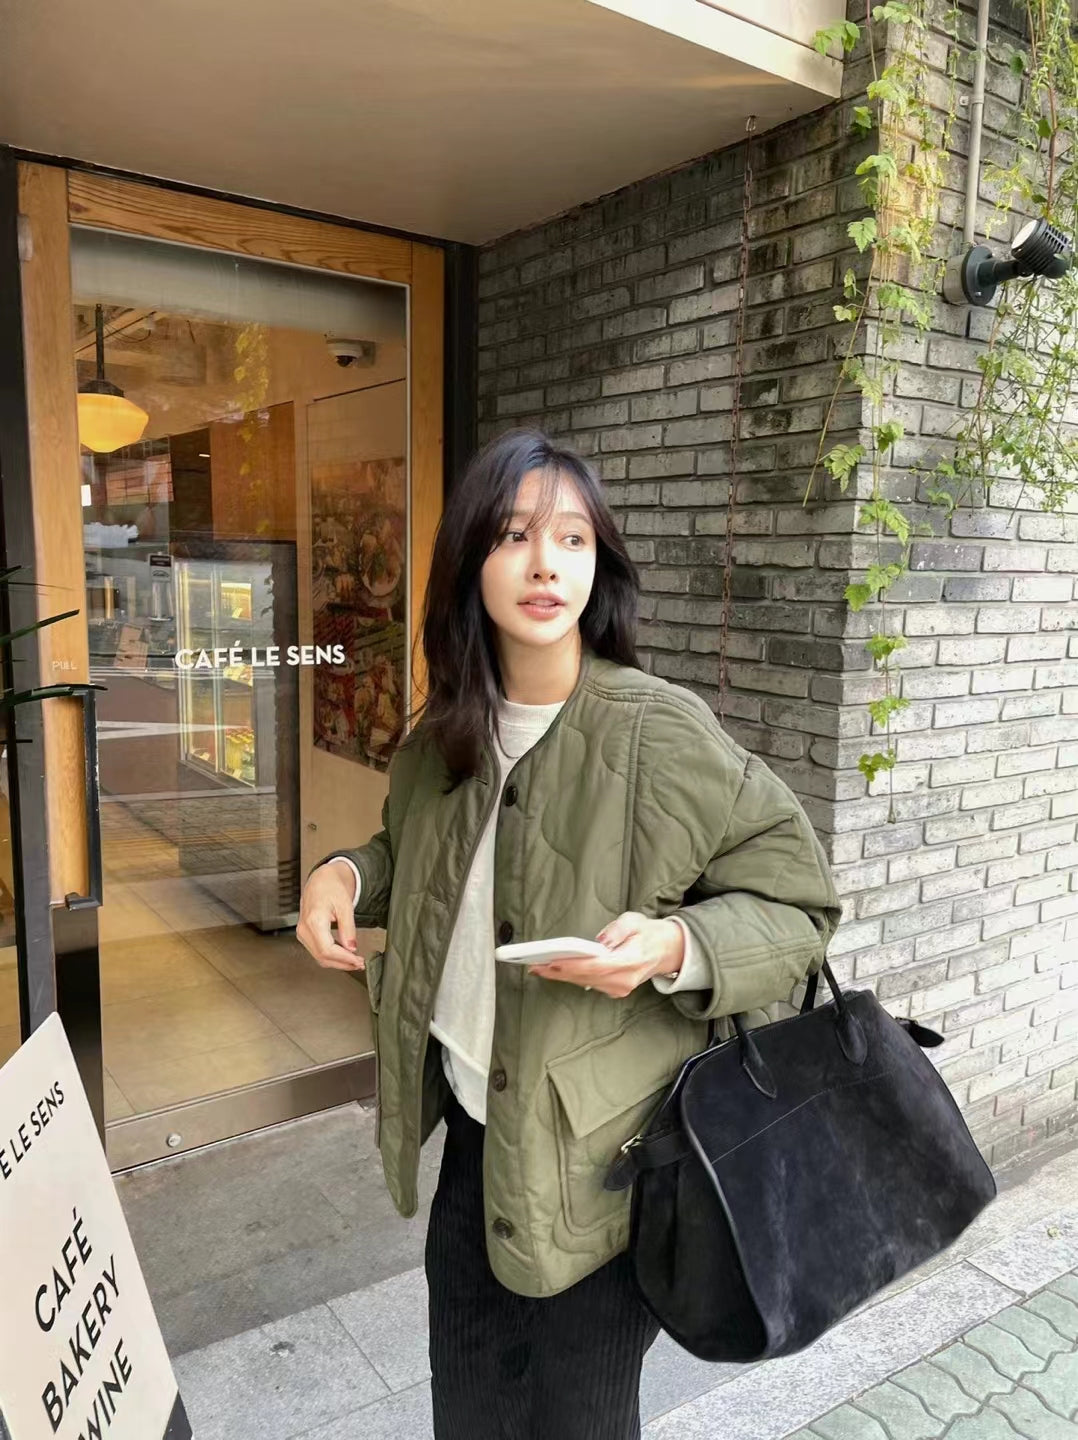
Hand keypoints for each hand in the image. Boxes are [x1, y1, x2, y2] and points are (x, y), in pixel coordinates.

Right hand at [297, 862, 364, 970]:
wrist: (321, 881)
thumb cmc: (331, 888)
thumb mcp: (345, 906)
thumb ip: (348, 928)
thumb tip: (352, 948)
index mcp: (314, 920)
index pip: (327, 950)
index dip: (344, 959)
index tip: (358, 960)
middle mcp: (304, 929)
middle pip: (322, 957)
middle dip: (343, 963)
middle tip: (360, 964)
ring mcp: (302, 933)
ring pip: (319, 957)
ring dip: (338, 963)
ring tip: (355, 962)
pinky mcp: (304, 935)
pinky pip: (317, 952)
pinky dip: (332, 957)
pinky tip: (344, 956)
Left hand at [527, 911, 683, 998]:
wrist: (666, 950)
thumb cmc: (648, 933)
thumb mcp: (635, 921)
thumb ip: (618, 930)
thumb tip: (600, 941)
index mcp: (630, 961)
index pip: (595, 965)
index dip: (572, 965)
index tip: (551, 961)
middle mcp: (624, 980)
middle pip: (585, 977)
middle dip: (558, 971)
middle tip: (534, 965)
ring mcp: (620, 988)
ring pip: (585, 982)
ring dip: (561, 975)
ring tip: (538, 967)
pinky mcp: (616, 990)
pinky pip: (589, 984)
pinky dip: (572, 977)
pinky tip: (556, 971)